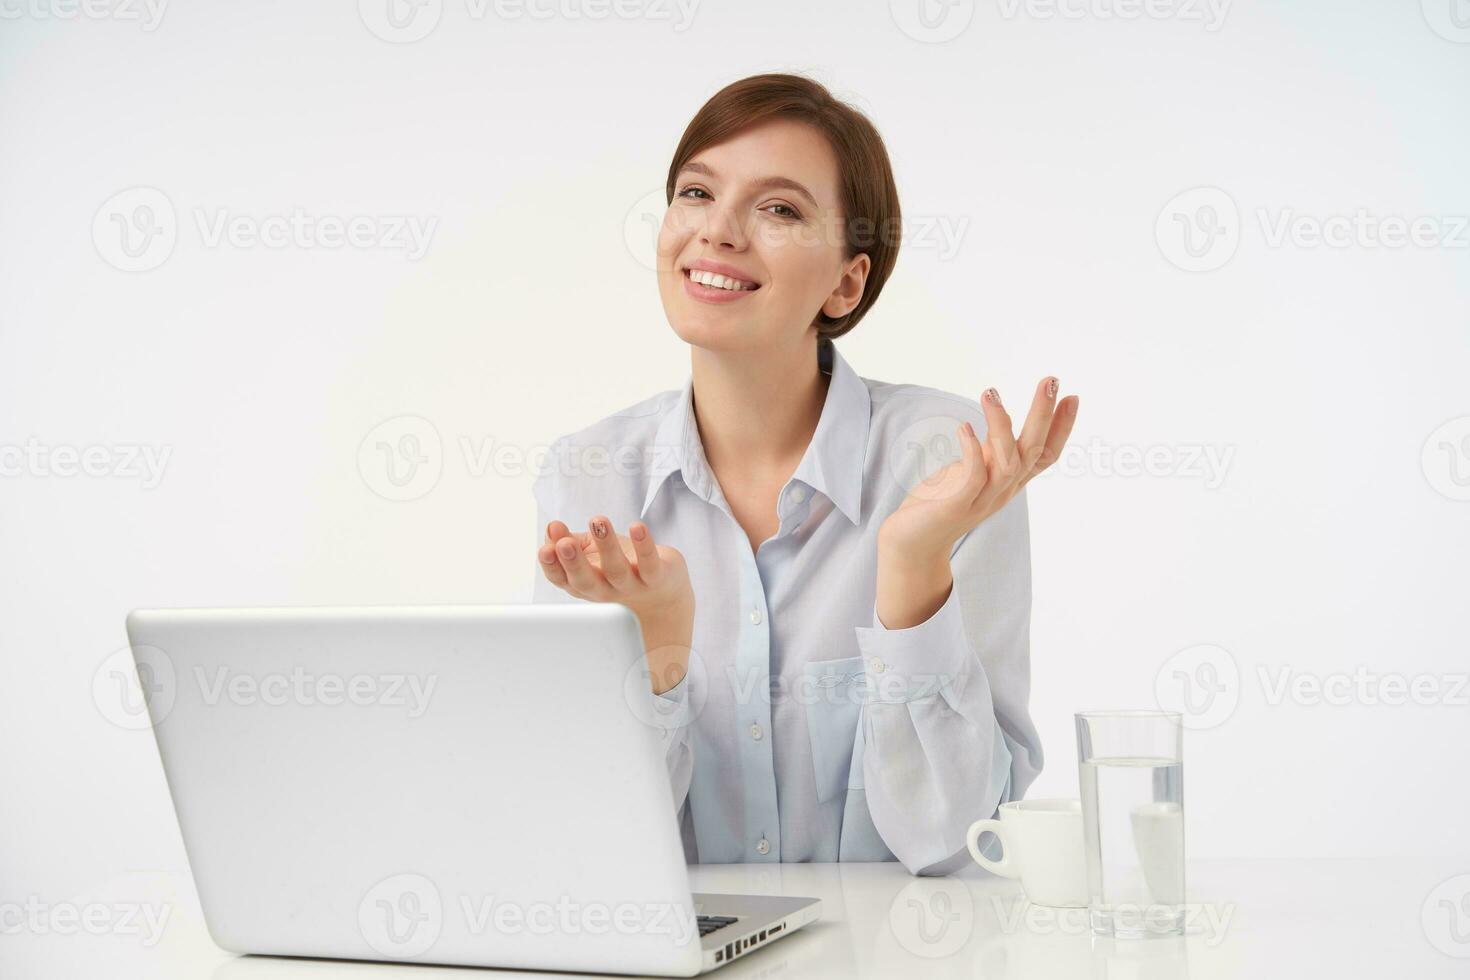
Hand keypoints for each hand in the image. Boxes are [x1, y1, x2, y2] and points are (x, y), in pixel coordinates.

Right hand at [538, 516, 693, 693]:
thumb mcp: (590, 554)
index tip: (545, 548)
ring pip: (616, 570)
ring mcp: (631, 586)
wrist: (663, 595)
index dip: (552, 565)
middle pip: (586, 581)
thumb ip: (568, 541)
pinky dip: (644, 545)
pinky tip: (637, 527)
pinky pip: (650, 563)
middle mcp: (605, 590)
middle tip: (564, 544)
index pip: (562, 579)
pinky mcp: (657, 577)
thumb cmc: (619, 568)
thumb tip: (551, 528)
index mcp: (583, 583)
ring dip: (606, 545)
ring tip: (598, 520)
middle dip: (574, 563)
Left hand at [880, 377, 1078, 563]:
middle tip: (1050, 381)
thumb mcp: (973, 472)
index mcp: (1009, 483)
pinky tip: (966, 427)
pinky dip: (972, 451)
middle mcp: (1002, 491)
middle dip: (1043, 416)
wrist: (912, 544)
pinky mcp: (956, 506)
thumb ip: (991, 453)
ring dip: (1002, 425)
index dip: (1061, 428)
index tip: (1072, 396)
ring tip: (991, 392)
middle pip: (1033, 452)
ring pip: (1007, 462)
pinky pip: (973, 478)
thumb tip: (1003, 422)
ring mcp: (981, 500)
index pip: (1046, 456)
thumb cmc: (941, 502)